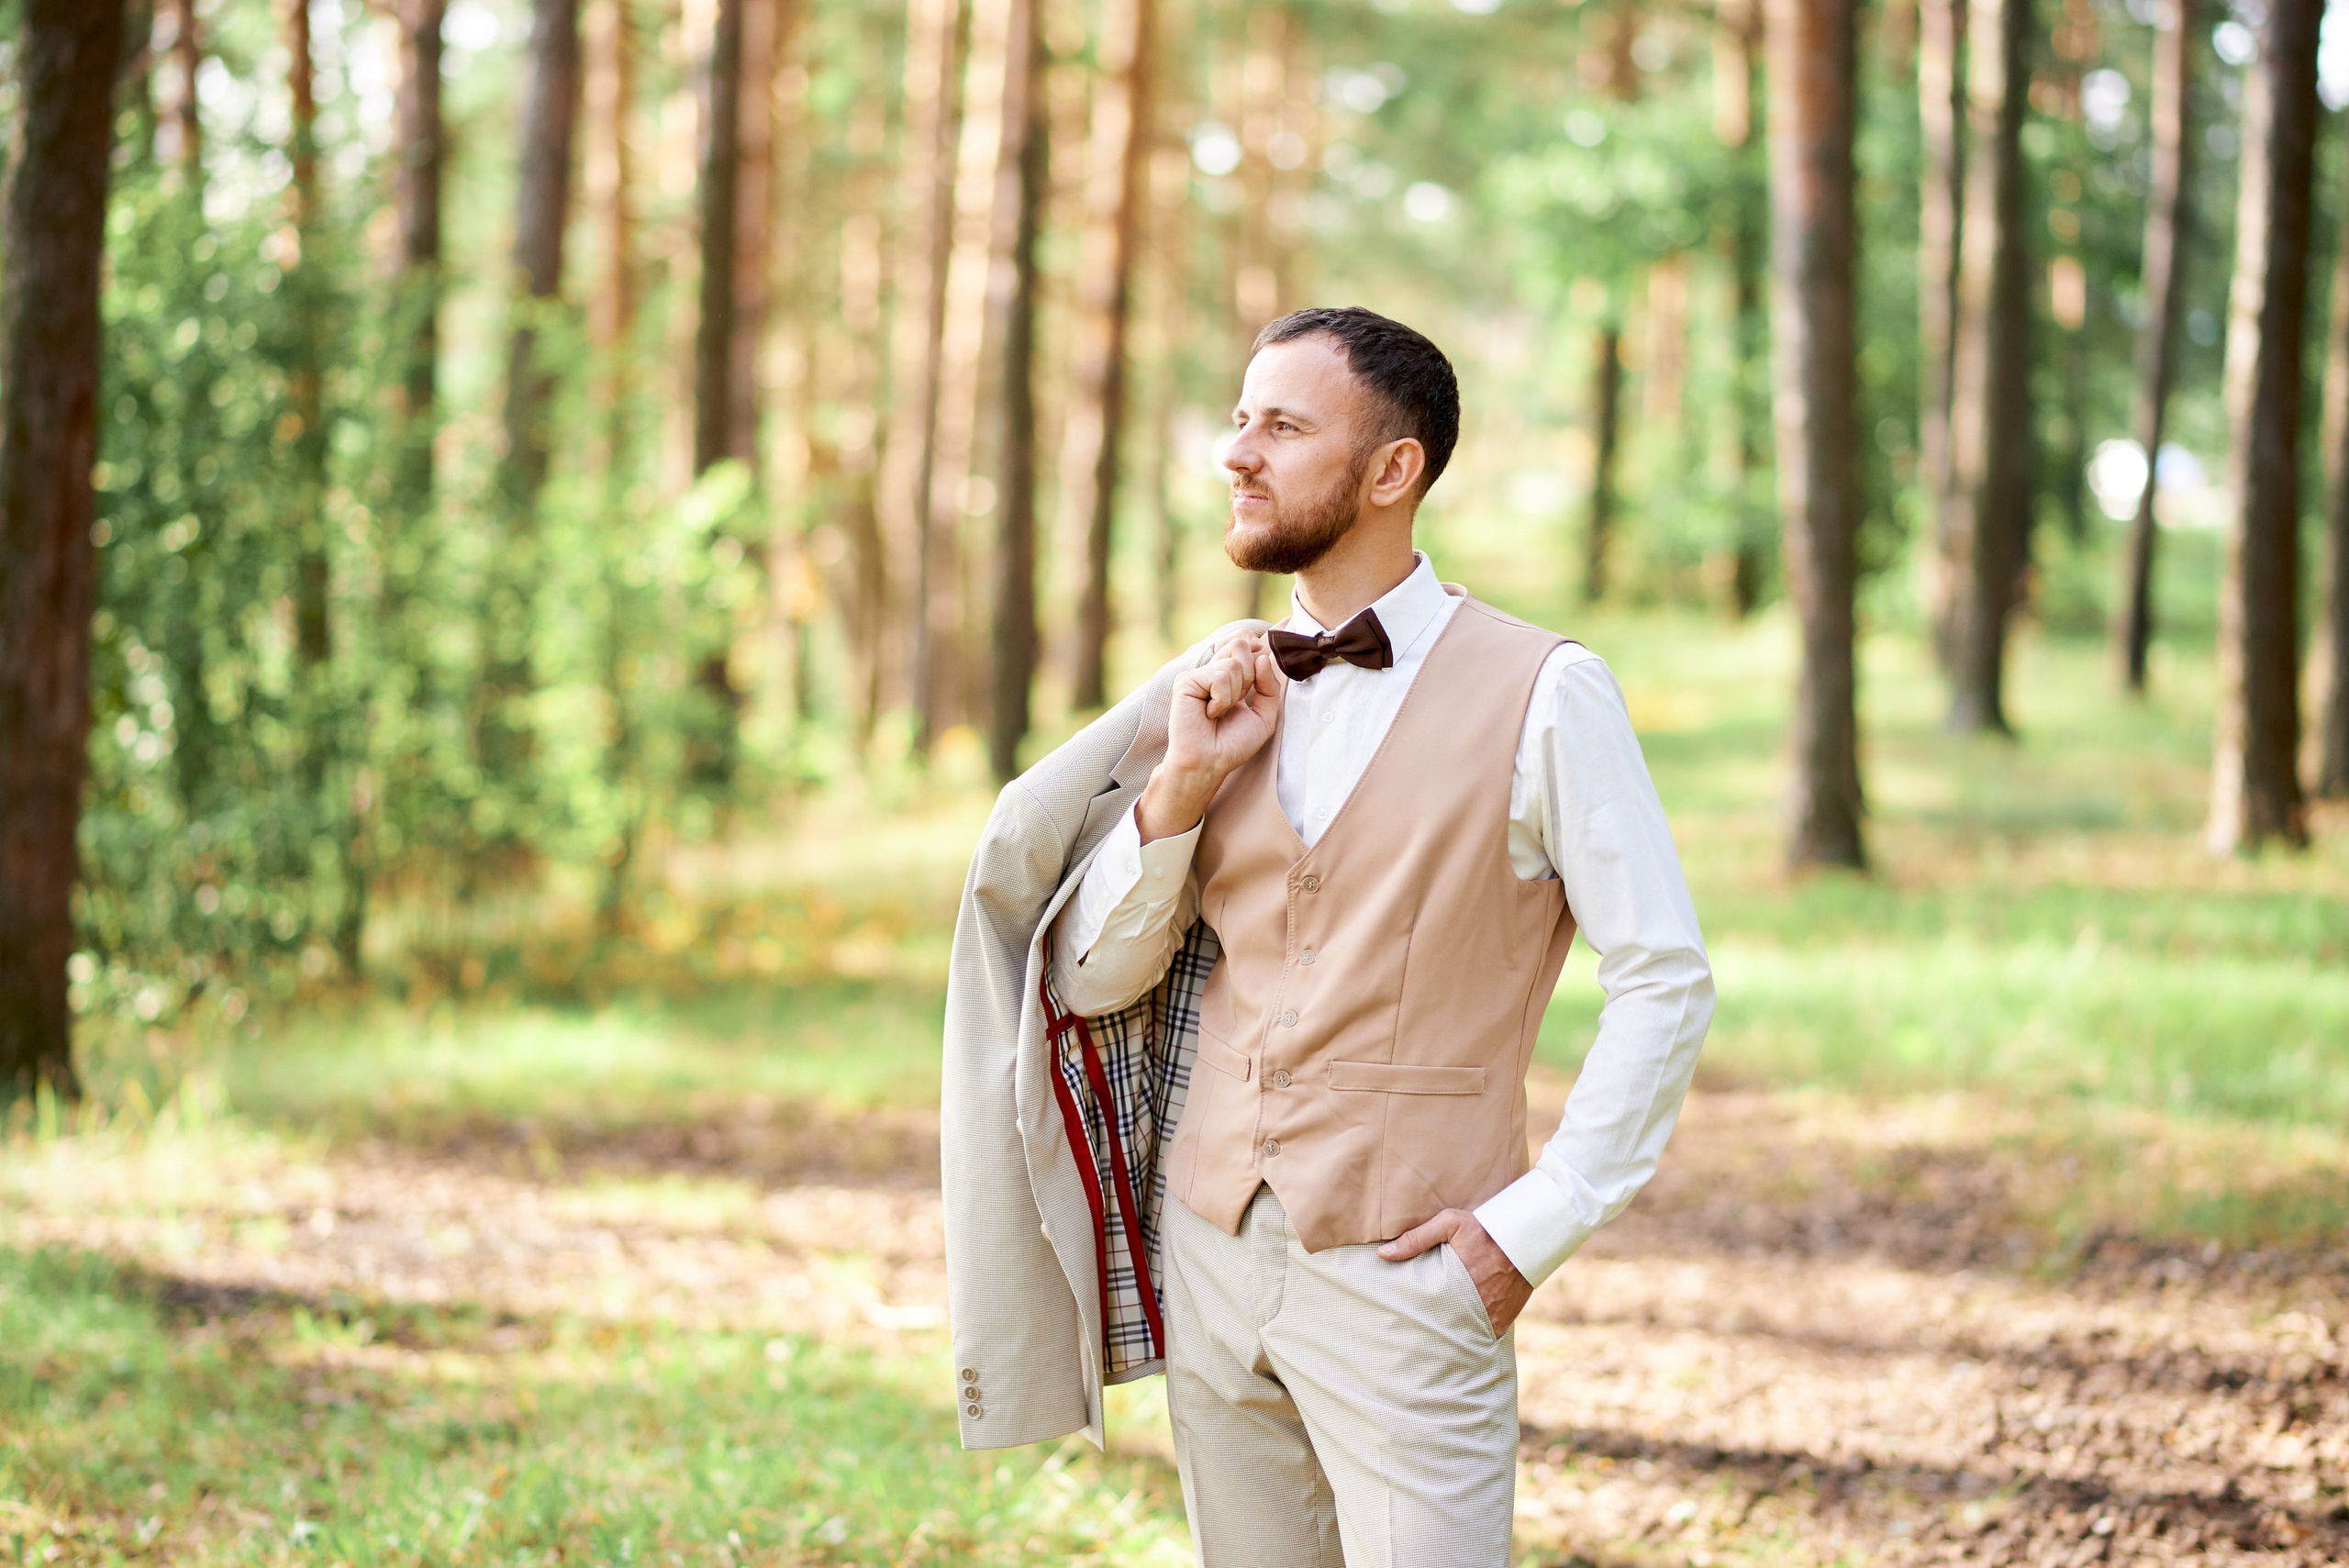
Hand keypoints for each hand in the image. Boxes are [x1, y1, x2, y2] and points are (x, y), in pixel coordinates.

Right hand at [1136, 632, 1281, 842]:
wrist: (1210, 762)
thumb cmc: (1233, 744)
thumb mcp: (1264, 715)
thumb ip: (1270, 685)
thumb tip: (1262, 656)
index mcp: (1229, 674)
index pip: (1243, 639)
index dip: (1254, 648)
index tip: (1257, 671)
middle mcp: (1213, 670)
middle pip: (1241, 645)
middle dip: (1250, 676)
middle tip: (1236, 702)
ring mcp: (1198, 675)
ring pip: (1233, 663)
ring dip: (1235, 694)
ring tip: (1220, 712)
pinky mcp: (1186, 681)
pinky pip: (1219, 677)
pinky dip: (1222, 699)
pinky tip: (1209, 713)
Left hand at [1379, 1209, 1533, 1335]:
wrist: (1529, 1237)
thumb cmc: (1486, 1229)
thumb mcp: (1450, 1224)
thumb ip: (1416, 1239)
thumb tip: (1383, 1254)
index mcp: (1455, 1285)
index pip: (1426, 1312)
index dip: (1413, 1321)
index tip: (1400, 1324)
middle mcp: (1473, 1306)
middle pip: (1443, 1331)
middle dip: (1430, 1335)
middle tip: (1412, 1340)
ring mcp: (1490, 1318)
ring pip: (1463, 1337)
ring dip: (1451, 1338)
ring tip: (1433, 1344)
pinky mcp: (1503, 1322)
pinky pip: (1483, 1338)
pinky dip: (1472, 1339)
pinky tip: (1460, 1342)